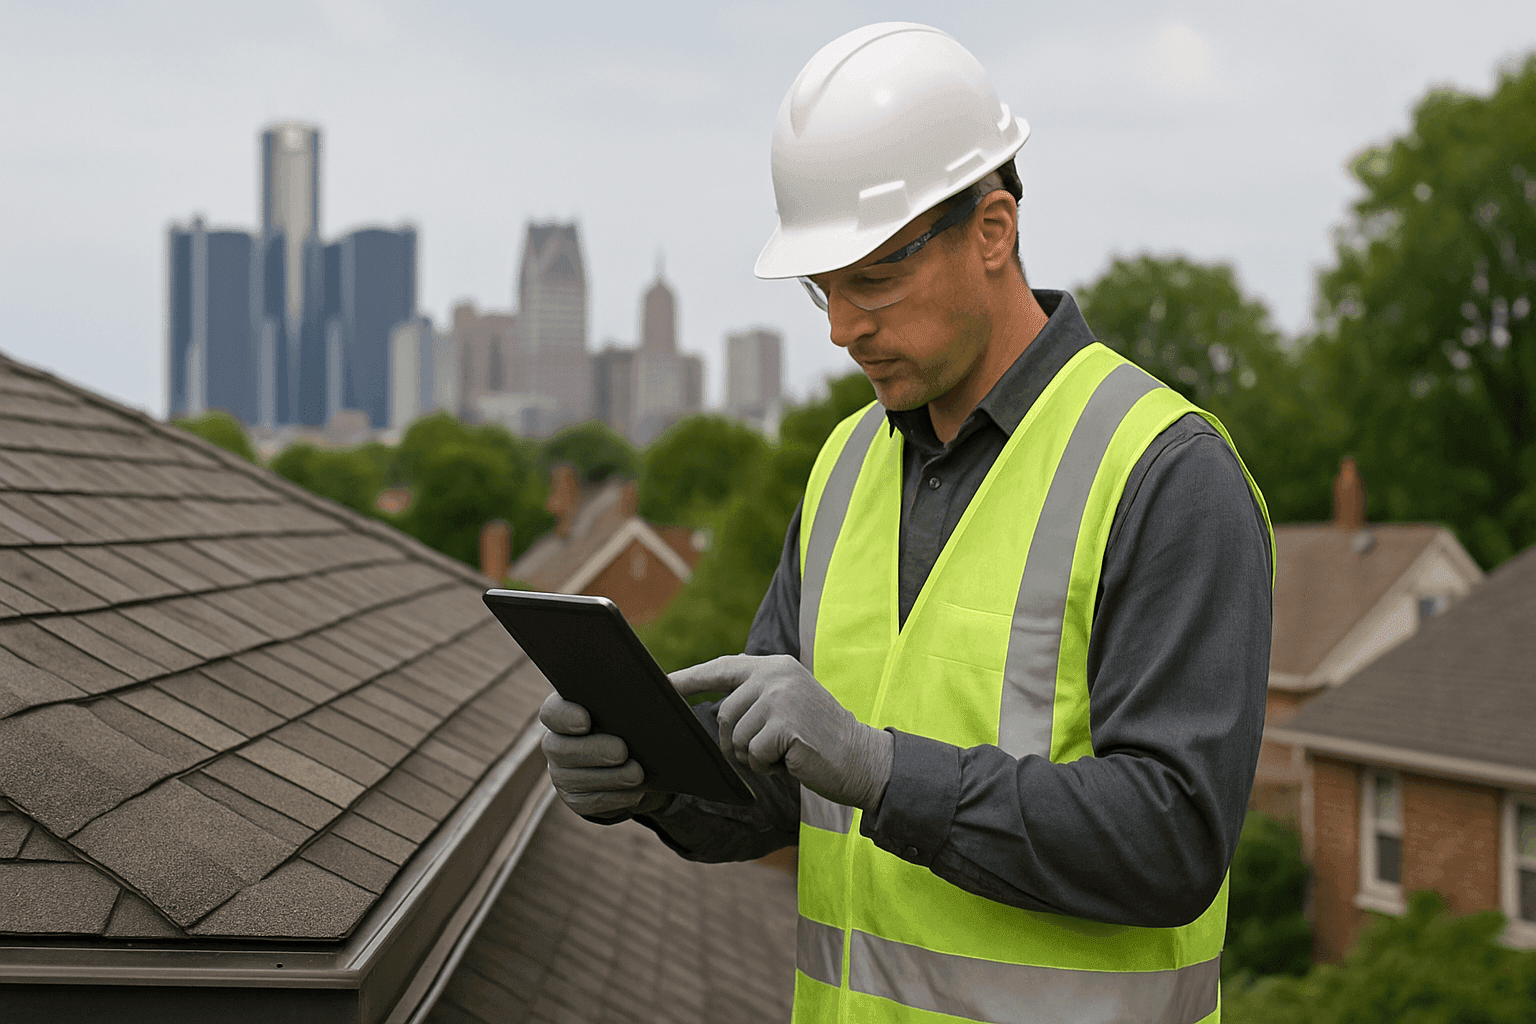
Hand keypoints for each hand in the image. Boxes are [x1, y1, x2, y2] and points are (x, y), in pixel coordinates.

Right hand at [539, 692, 668, 818]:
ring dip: (607, 777)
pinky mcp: (577, 799)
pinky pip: (589, 802)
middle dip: (592, 750)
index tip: (587, 719)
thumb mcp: (635, 706)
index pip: (551, 711)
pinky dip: (612, 798)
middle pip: (560, 748)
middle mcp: (557, 743)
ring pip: (575, 778)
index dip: (564, 716)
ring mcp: (563, 774)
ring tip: (636, 773)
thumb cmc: (635, 723)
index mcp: (567, 712)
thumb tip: (659, 685)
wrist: (637, 760)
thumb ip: (635, 695)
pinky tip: (633, 793)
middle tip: (622, 750)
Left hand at [670, 654, 892, 811]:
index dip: (690, 678)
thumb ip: (756, 697)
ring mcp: (781, 698)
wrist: (863, 759)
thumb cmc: (820, 739)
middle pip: (724, 714)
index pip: (722, 667)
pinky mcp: (784, 725)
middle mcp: (776, 675)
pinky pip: (752, 755)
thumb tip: (714, 707)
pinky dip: (767, 767)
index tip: (663, 683)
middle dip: (737, 742)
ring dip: (754, 756)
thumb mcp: (789, 704)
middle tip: (769, 750)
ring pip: (735, 737)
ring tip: (786, 752)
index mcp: (775, 666)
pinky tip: (792, 761)